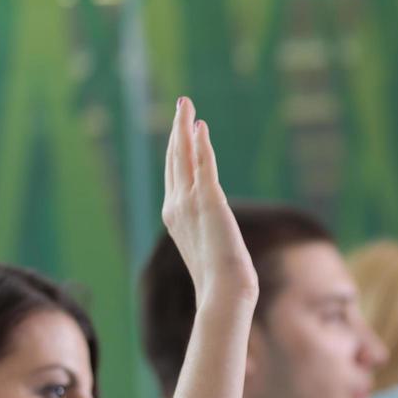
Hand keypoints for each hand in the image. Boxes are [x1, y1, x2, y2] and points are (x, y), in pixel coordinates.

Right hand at [161, 97, 258, 312]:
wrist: (223, 292)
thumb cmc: (221, 282)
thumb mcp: (211, 253)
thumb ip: (208, 239)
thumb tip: (218, 244)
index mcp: (174, 217)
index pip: (175, 176)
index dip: (178, 150)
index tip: (184, 130)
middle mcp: (176, 206)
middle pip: (175, 160)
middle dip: (178, 130)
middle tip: (182, 105)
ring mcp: (189, 203)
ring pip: (184, 156)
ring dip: (185, 128)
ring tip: (187, 105)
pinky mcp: (209, 202)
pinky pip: (203, 165)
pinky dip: (201, 144)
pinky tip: (201, 126)